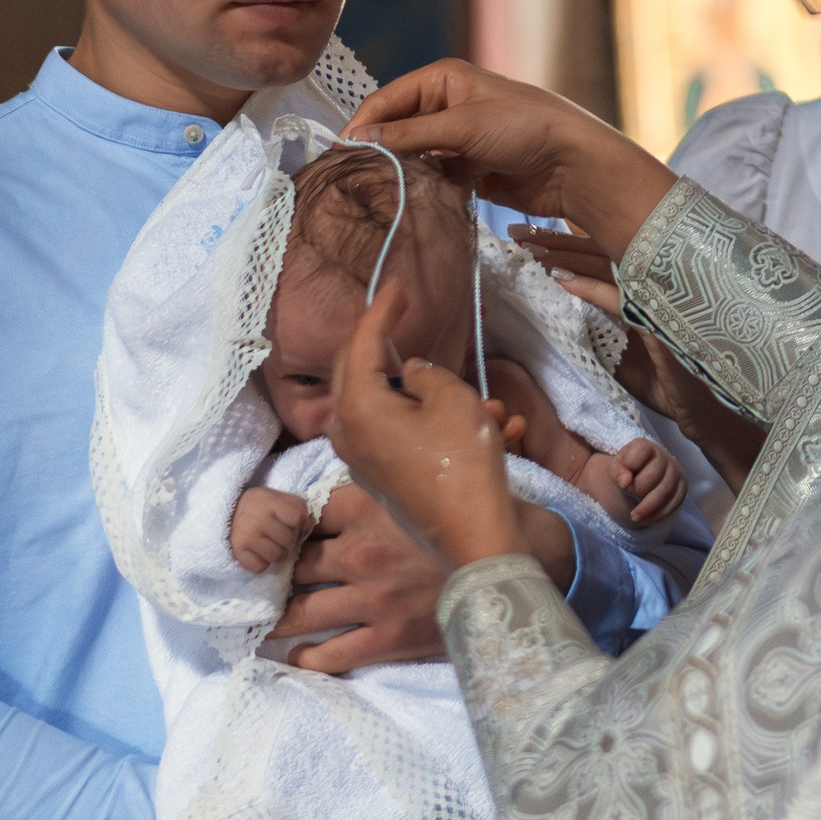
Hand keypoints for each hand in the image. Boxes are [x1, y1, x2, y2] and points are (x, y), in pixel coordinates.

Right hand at [229, 486, 308, 574]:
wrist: (228, 512)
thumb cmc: (260, 507)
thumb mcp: (278, 498)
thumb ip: (296, 506)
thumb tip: (307, 524)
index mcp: (270, 502)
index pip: (297, 517)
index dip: (297, 521)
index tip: (290, 521)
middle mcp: (257, 519)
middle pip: (288, 540)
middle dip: (287, 539)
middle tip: (277, 535)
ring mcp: (246, 536)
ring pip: (277, 557)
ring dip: (277, 554)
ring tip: (271, 545)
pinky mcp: (237, 552)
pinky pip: (260, 567)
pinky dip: (261, 563)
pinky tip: (258, 553)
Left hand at [273, 483, 452, 672]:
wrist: (510, 562)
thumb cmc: (462, 517)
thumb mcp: (412, 486)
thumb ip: (371, 484)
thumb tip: (331, 484)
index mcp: (365, 507)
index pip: (300, 516)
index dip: (284, 528)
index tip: (273, 537)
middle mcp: (361, 552)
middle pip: (294, 566)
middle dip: (275, 576)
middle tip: (260, 585)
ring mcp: (372, 599)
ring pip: (301, 612)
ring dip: (278, 619)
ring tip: (263, 622)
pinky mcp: (388, 637)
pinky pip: (331, 654)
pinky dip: (306, 657)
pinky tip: (296, 655)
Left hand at [323, 284, 528, 573]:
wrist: (473, 535)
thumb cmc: (463, 461)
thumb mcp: (454, 399)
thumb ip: (427, 373)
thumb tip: (412, 374)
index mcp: (358, 405)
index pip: (365, 341)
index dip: (383, 309)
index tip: (397, 285)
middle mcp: (347, 431)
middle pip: (356, 370)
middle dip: (379, 339)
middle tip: (397, 313)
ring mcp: (360, 457)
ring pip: (376, 402)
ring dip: (410, 384)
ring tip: (456, 379)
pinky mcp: (379, 476)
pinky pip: (392, 431)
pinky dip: (420, 416)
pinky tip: (466, 414)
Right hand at [347, 61, 675, 258]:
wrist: (575, 164)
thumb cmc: (524, 128)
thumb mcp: (462, 126)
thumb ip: (409, 134)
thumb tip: (357, 137)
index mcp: (442, 79)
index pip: (386, 99)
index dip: (362, 123)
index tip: (339, 154)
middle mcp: (448, 105)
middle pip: (398, 128)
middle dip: (381, 150)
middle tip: (354, 178)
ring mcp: (459, 139)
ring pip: (415, 156)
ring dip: (403, 172)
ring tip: (378, 193)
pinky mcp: (471, 169)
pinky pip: (435, 178)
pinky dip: (425, 189)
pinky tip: (411, 203)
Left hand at [515, 226, 768, 491]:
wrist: (707, 413)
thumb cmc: (668, 382)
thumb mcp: (625, 352)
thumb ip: (600, 328)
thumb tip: (559, 309)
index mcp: (642, 288)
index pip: (598, 256)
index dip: (563, 245)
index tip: (527, 237)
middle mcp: (653, 285)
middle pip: (598, 253)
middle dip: (555, 242)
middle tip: (516, 232)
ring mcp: (659, 300)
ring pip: (606, 267)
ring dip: (566, 257)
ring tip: (530, 250)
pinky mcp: (662, 322)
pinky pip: (621, 299)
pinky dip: (591, 290)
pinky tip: (563, 283)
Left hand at [608, 438, 686, 525]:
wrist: (642, 476)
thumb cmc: (627, 470)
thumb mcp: (616, 467)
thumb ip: (616, 470)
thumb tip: (626, 482)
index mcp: (647, 446)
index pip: (641, 452)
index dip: (628, 467)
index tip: (620, 478)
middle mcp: (665, 456)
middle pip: (653, 476)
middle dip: (637, 489)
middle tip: (629, 494)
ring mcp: (676, 472)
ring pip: (665, 492)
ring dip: (648, 507)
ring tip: (634, 516)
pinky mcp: (682, 488)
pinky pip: (675, 503)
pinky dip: (659, 514)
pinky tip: (647, 519)